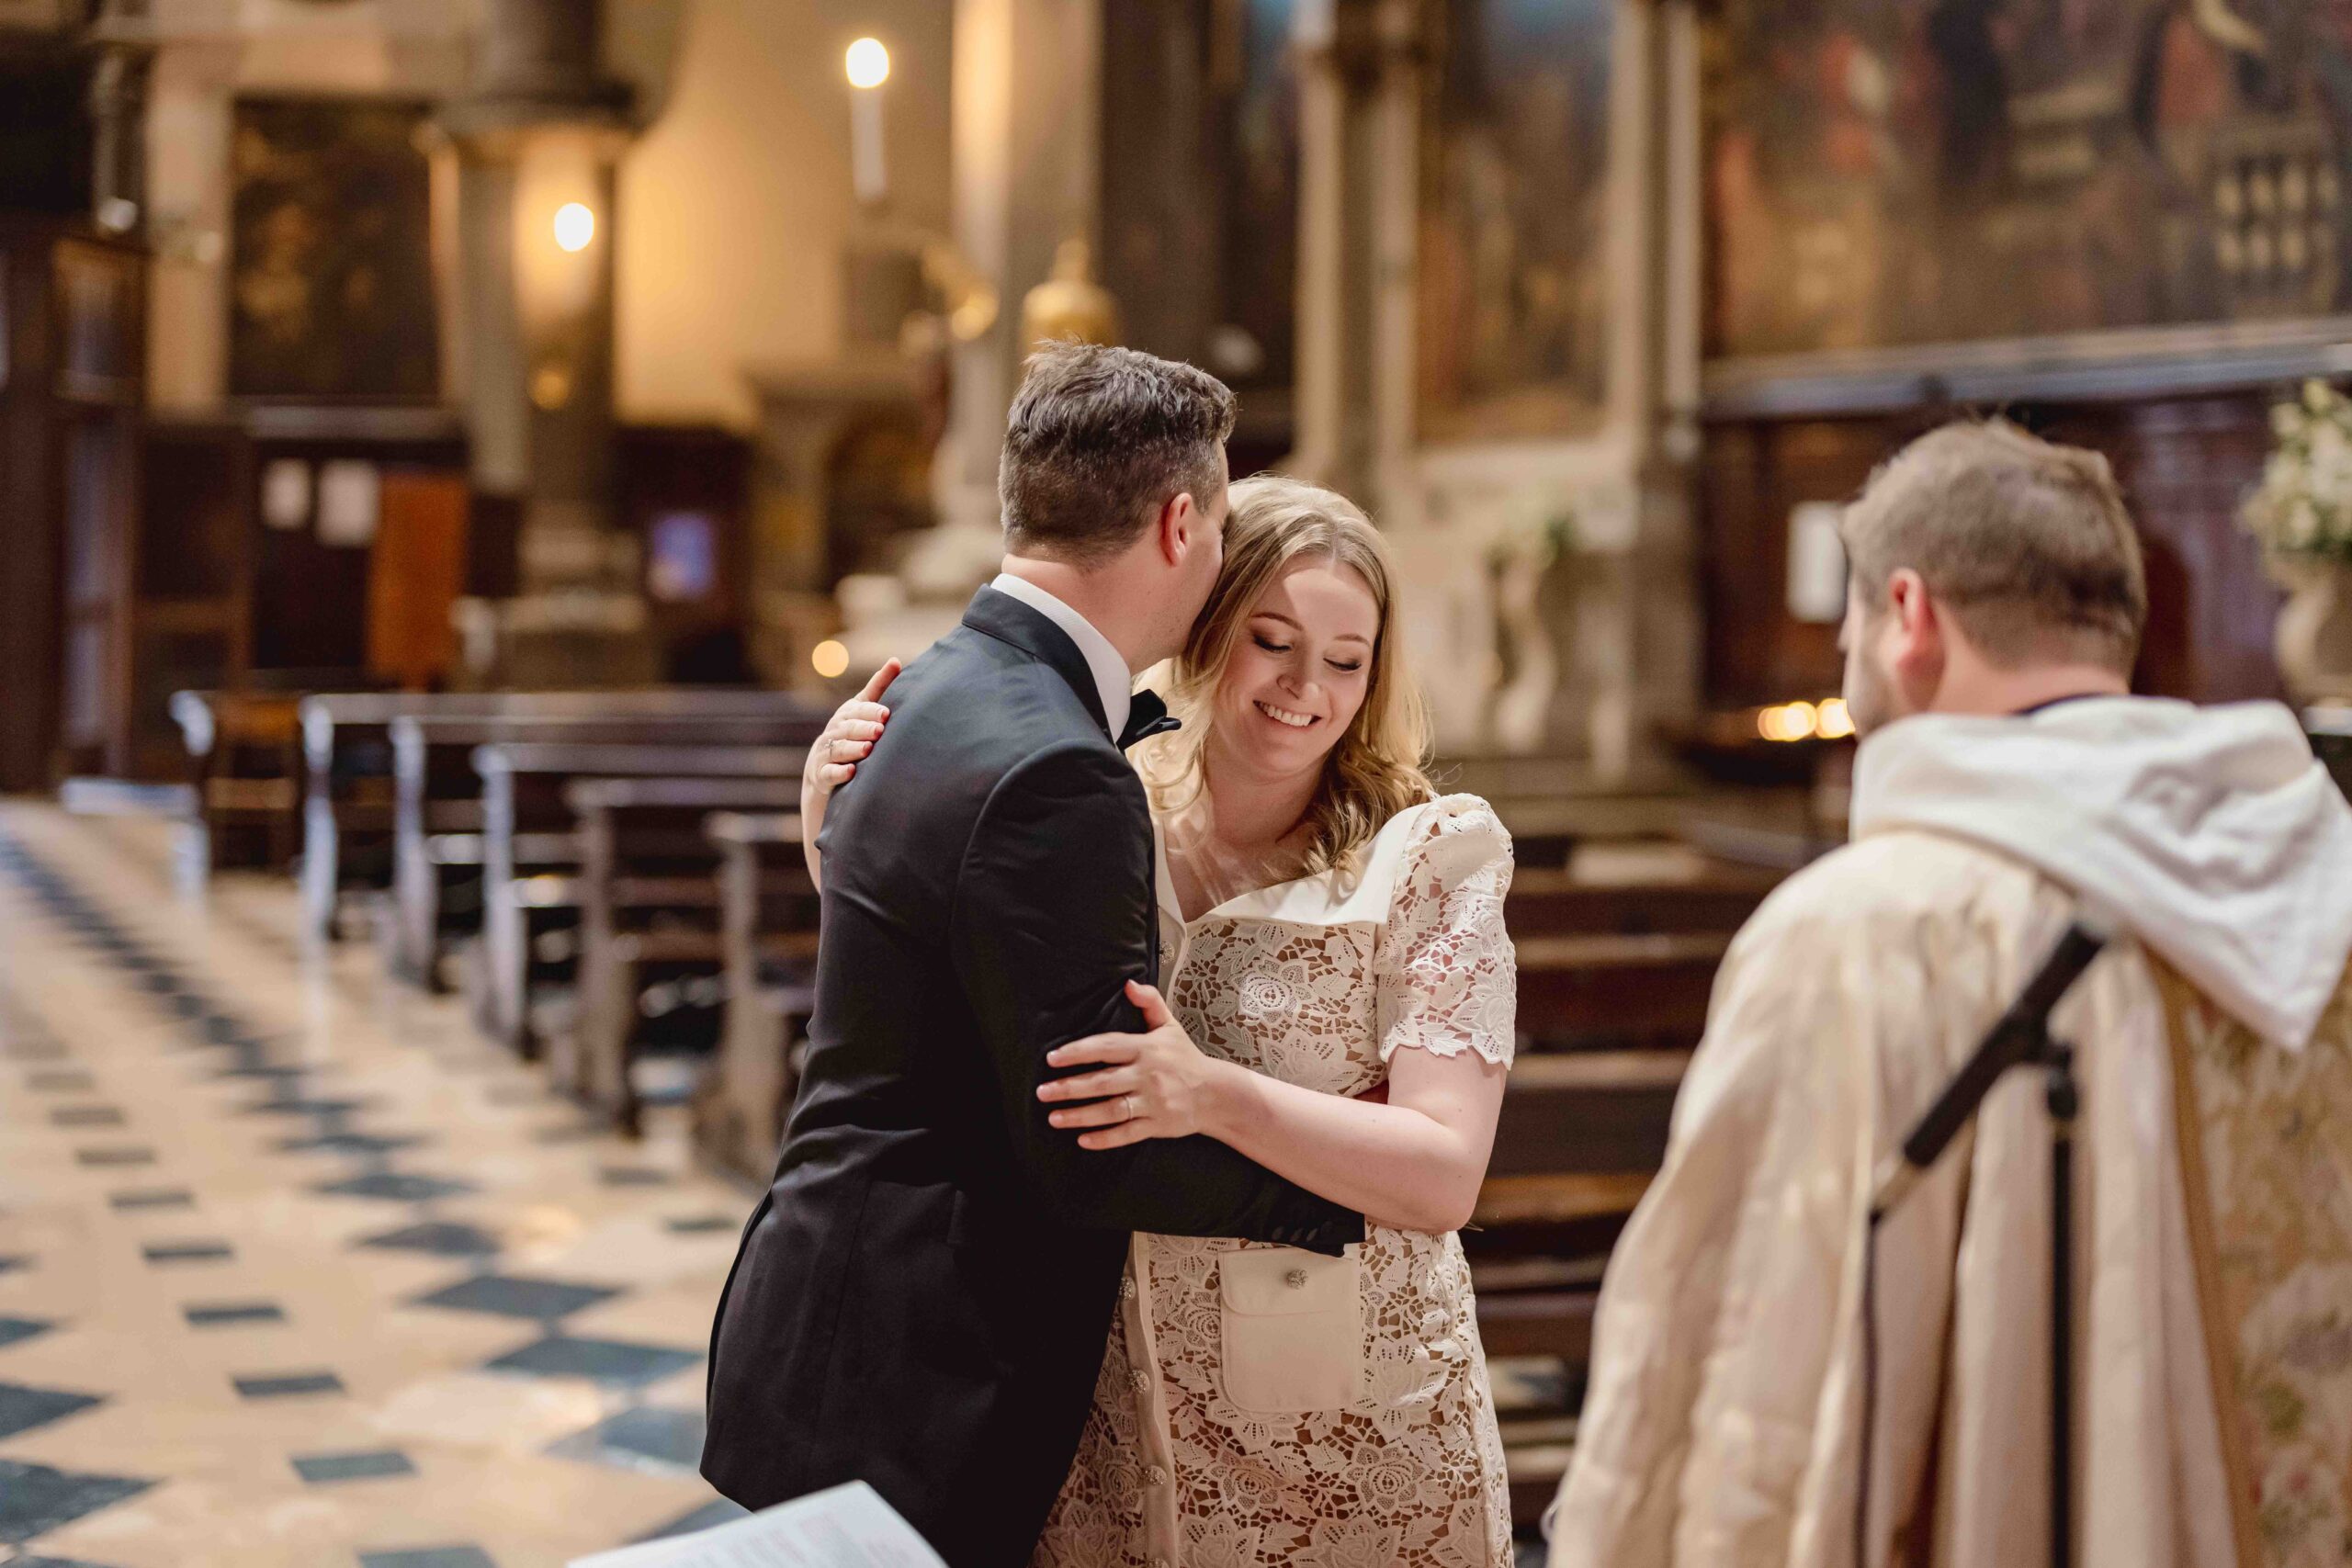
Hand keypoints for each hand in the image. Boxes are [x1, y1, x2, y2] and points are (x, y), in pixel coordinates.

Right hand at [803, 659, 898, 802]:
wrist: (820, 767)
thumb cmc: (850, 732)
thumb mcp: (861, 709)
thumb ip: (878, 686)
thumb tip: (896, 660)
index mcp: (846, 715)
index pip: (857, 710)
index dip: (870, 711)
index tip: (886, 713)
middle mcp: (834, 731)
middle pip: (848, 729)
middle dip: (863, 728)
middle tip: (879, 730)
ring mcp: (826, 753)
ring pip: (838, 749)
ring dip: (852, 749)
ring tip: (868, 749)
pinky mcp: (822, 775)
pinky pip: (829, 773)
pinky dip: (839, 773)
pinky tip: (851, 772)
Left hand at [1037, 981, 1226, 1149]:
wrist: (1216, 1094)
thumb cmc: (1186, 1058)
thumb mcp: (1170, 1026)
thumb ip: (1150, 1002)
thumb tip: (1128, 984)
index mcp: (1146, 1048)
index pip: (1106, 1047)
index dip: (1078, 1052)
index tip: (1052, 1058)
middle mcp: (1148, 1075)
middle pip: (1103, 1081)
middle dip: (1070, 1087)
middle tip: (1042, 1092)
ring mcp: (1153, 1102)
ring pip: (1111, 1110)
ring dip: (1081, 1115)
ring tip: (1054, 1118)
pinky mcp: (1158, 1125)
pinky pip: (1127, 1134)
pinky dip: (1105, 1139)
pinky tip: (1082, 1140)